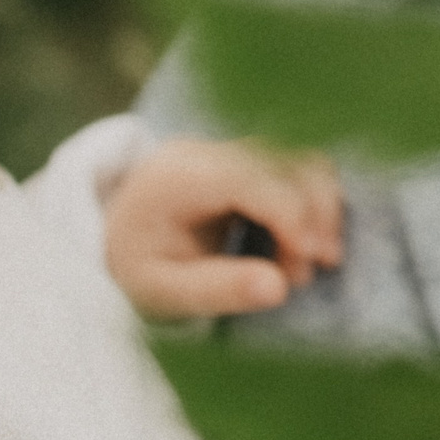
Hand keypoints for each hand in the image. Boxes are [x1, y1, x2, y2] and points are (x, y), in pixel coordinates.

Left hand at [103, 138, 343, 317]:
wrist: (119, 236)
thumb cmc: (139, 265)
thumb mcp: (162, 291)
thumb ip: (218, 290)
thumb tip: (279, 289)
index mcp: (181, 176)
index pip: (253, 181)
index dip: (291, 218)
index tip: (304, 270)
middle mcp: (209, 150)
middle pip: (286, 162)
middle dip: (313, 215)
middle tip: (306, 275)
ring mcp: (232, 148)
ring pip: (301, 159)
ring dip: (320, 207)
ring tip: (308, 260)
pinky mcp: (250, 157)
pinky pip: (298, 166)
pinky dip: (314, 200)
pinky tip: (305, 241)